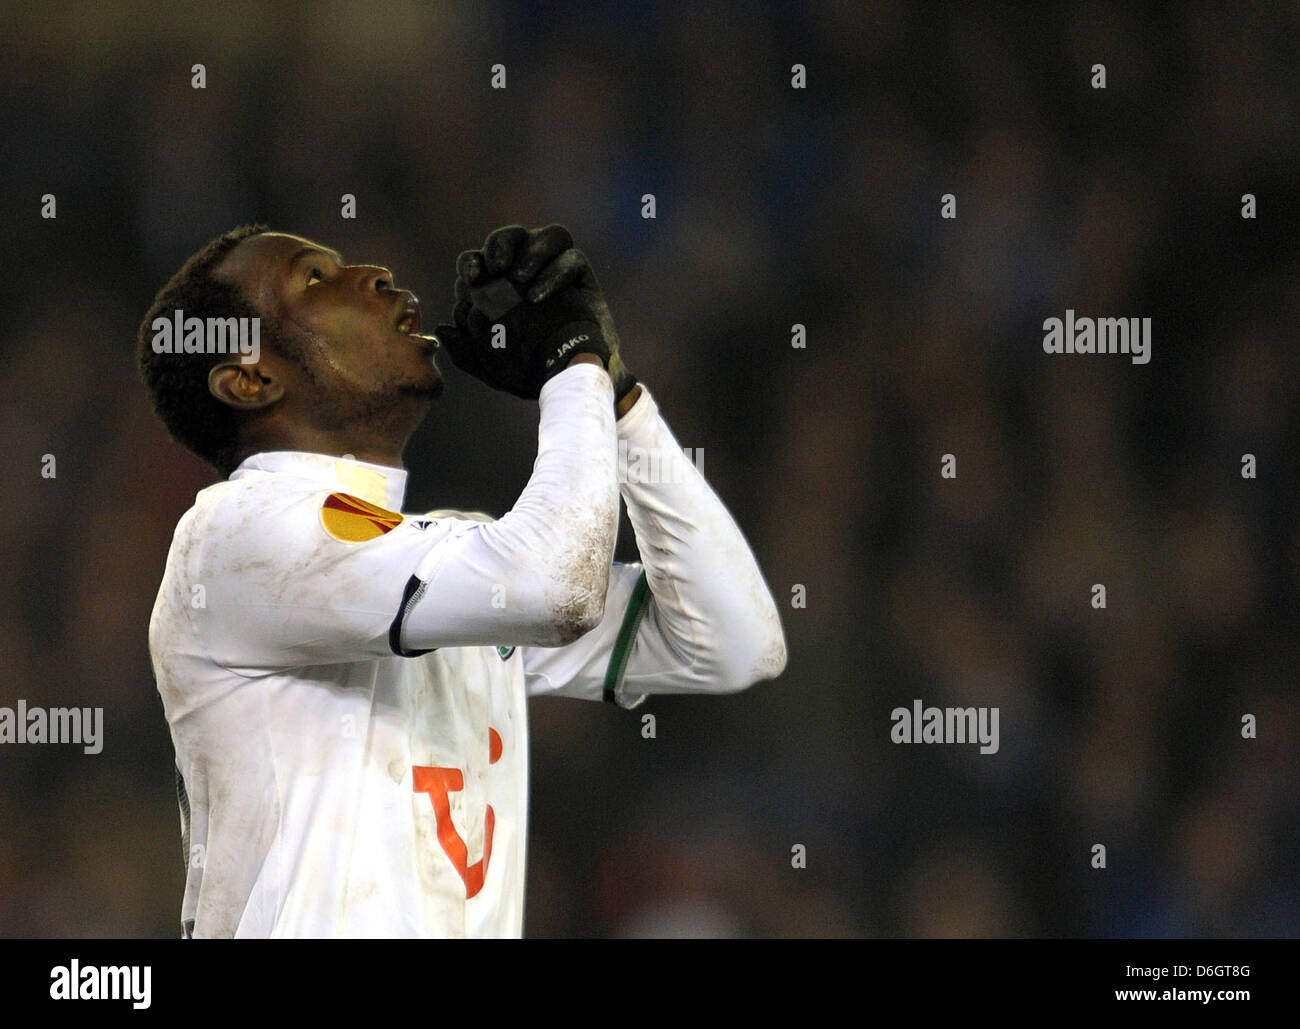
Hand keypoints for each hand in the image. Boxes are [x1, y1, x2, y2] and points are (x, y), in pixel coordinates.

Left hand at [433, 224, 636, 400]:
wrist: (573, 380)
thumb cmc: (532, 373)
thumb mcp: (494, 371)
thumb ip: (466, 353)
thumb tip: (442, 329)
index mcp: (498, 286)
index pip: (479, 262)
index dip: (471, 264)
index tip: (469, 281)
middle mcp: (526, 270)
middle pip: (509, 239)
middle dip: (498, 246)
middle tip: (494, 268)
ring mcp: (555, 268)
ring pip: (545, 237)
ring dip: (529, 251)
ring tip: (518, 277)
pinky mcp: (581, 274)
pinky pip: (572, 258)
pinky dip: (553, 274)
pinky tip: (537, 297)